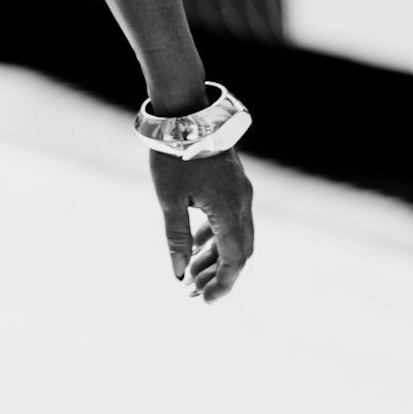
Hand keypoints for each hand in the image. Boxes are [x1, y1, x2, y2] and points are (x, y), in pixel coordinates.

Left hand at [151, 146, 253, 302]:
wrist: (186, 112)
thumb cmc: (174, 155)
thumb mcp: (170, 200)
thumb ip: (177, 238)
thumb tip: (179, 274)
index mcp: (230, 211)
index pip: (234, 260)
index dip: (222, 284)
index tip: (205, 301)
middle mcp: (241, 204)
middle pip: (238, 251)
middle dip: (219, 275)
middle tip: (196, 293)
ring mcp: (239, 192)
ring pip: (234, 235)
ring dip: (215, 256)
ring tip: (191, 275)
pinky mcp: (232, 182)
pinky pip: (229, 218)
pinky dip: (215, 235)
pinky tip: (197, 245)